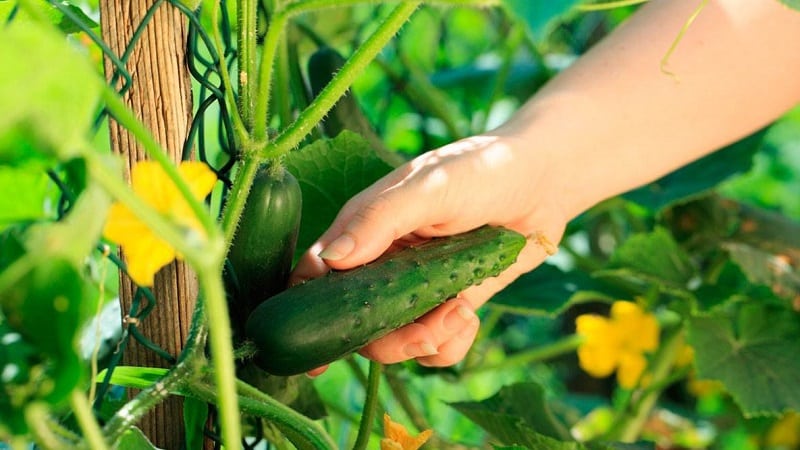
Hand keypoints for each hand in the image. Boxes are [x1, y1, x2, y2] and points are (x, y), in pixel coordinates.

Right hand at [290, 133, 569, 373]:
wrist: (544, 183)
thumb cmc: (482, 170)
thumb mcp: (429, 187)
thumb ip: (379, 219)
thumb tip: (330, 260)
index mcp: (363, 229)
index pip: (317, 274)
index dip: (306, 312)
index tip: (315, 348)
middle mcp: (381, 262)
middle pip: (354, 323)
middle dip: (388, 339)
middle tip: (426, 331)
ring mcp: (414, 287)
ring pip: (393, 341)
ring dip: (425, 340)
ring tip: (460, 311)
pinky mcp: (447, 304)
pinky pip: (434, 347)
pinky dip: (451, 342)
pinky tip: (469, 313)